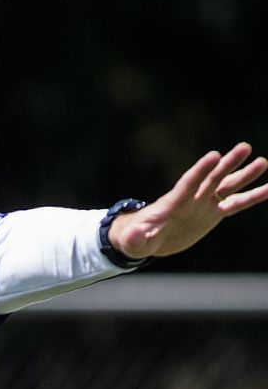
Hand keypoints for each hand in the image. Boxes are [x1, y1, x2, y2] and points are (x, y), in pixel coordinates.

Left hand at [109, 142, 267, 259]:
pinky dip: (252, 197)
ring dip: (244, 176)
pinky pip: (235, 205)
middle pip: (212, 178)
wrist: (146, 239)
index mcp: (173, 203)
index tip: (214, 155)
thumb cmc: (136, 238)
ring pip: (227, 187)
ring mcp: (203, 205)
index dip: (200, 170)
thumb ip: (136, 238)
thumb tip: (134, 236)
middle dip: (227, 164)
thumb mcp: (134, 241)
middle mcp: (192, 200)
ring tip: (262, 162)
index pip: (189, 183)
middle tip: (244, 147)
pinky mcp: (212, 214)